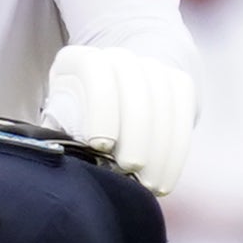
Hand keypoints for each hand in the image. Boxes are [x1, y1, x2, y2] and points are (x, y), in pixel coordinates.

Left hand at [41, 44, 198, 195]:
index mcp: (78, 61)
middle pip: (134, 88)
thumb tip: (71, 163)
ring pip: (162, 103)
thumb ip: (61, 138)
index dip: (100, 108)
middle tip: (130, 170)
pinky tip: (165, 177)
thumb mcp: (60, 126)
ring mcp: (151, 67)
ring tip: (148, 185)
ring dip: (158, 148)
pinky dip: (176, 149)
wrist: (114, 103)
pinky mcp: (177, 82)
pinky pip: (182, 112)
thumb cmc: (76, 126)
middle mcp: (117, 57)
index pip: (94, 70)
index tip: (101, 146)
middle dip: (135, 133)